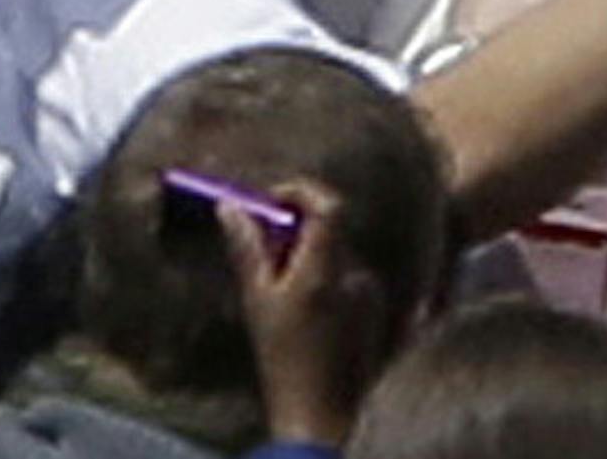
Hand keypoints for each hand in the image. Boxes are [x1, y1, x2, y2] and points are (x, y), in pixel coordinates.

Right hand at [220, 180, 388, 446]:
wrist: (318, 413)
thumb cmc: (281, 359)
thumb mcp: (257, 301)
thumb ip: (247, 248)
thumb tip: (230, 207)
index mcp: (325, 269)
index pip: (328, 204)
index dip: (301, 192)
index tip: (273, 200)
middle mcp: (354, 274)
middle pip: (331, 229)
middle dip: (299, 229)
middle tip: (266, 246)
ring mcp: (370, 293)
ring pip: (338, 256)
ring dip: (312, 258)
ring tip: (283, 292)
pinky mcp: (376, 310)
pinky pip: (350, 279)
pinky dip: (329, 281)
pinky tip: (309, 313)